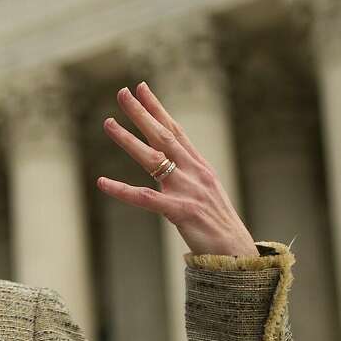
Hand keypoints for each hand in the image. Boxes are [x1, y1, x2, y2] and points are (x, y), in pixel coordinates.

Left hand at [96, 83, 257, 256]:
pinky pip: (144, 199)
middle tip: (122, 92)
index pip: (175, 130)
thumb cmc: (218, 223)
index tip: (141, 88)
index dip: (157, 108)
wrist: (237, 252)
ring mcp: (187, 191)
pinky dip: (122, 190)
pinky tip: (102, 181)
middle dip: (141, 113)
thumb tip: (171, 159)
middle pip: (163, 136)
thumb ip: (188, 173)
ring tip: (108, 123)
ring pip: (152, 159)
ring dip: (128, 139)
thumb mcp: (205, 191)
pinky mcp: (180, 212)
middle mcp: (194, 172)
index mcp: (199, 166)